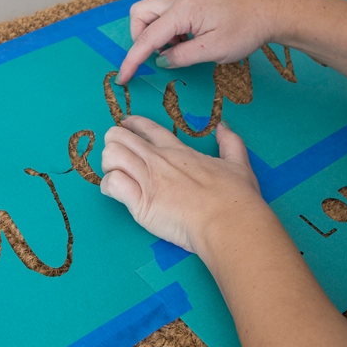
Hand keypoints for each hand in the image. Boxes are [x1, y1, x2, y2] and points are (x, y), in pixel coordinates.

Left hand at [101, 116, 262, 253]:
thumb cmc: (235, 197)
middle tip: (116, 153)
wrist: (228, 222)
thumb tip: (225, 127)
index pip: (148, 129)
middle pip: (121, 138)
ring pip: (111, 156)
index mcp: (179, 151)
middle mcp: (158, 161)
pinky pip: (112, 184)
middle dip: (113, 142)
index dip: (132, 124)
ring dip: (108, 163)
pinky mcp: (140, 202)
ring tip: (114, 172)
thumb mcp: (238, 163)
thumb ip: (230, 143)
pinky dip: (108, 186)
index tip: (125, 124)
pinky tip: (114, 191)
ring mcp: (148, 179)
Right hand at [116, 0, 285, 83]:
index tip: (123, 78)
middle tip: (158, 57)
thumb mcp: (213, 51)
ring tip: (178, 51)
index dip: (132, 60)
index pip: (146, 38)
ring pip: (151, 14)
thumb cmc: (245, 30)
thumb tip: (161, 61)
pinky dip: (168, 32)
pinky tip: (187, 43)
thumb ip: (182, 57)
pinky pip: (166, 15)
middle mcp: (178, 0)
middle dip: (140, 38)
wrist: (268, 12)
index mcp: (182, 11)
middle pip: (139, 15)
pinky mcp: (192, 3)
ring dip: (155, 35)